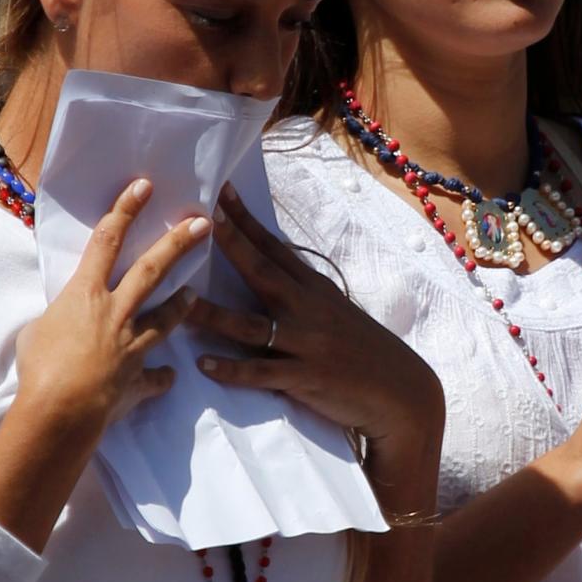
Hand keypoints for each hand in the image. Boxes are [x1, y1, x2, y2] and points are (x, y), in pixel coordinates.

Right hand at [15, 178, 210, 433]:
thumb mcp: (33, 333)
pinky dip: (160, 378)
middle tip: (202, 223)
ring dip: (181, 305)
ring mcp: (131, 345)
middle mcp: (115, 313)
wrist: (61, 410)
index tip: (144, 186)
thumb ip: (53, 321)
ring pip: (164, 318)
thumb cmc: (39, 367)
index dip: (125, 211)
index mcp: (85, 294)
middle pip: (152, 270)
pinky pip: (153, 378)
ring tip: (195, 293)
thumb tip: (56, 325)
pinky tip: (168, 377)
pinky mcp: (137, 379)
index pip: (106, 242)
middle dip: (177, 243)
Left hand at [191, 183, 441, 449]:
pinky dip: (232, 369)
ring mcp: (305, 343)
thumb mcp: (333, 309)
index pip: (273, 246)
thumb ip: (299, 290)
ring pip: (252, 326)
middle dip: (230, 244)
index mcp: (312, 287)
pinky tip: (204, 365)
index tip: (220, 190)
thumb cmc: (362, 349)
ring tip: (182, 305)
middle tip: (197, 221)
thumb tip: (264, 266)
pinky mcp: (304, 378)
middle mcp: (306, 308)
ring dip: (214, 316)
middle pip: (261, 271)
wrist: (399, 390)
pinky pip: (262, 373)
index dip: (245, 219)